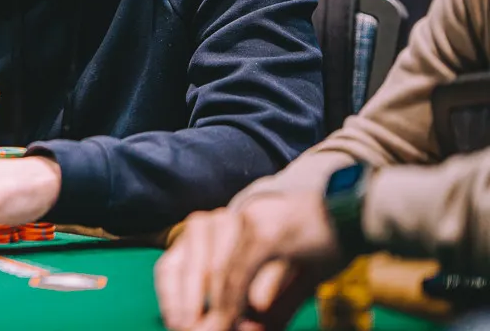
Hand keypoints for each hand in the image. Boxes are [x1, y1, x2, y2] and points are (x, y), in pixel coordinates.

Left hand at [154, 194, 344, 330]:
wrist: (357, 209)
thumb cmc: (319, 242)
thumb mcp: (283, 277)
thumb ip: (266, 305)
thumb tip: (249, 328)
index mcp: (215, 230)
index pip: (172, 264)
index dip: (169, 299)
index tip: (176, 325)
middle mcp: (222, 220)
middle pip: (180, 266)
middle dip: (181, 307)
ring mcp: (244, 222)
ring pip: (211, 273)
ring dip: (210, 310)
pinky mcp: (268, 232)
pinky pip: (239, 270)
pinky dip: (231, 300)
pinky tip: (232, 320)